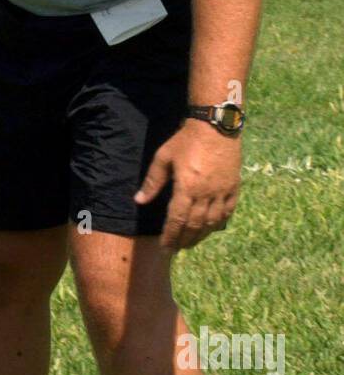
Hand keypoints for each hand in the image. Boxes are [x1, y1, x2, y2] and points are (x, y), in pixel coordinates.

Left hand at [134, 120, 240, 251]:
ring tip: (191, 243)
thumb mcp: (163, 158)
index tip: (165, 246)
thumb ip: (153, 181)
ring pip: (212, 222)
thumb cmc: (185, 140)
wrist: (215, 125)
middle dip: (184, 240)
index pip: (178, 220)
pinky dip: (219, 223)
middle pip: (195, 225)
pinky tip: (211, 228)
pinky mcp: (234, 187)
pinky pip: (228, 211)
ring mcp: (222, 191)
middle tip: (176, 249)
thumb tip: (139, 200)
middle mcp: (206, 193)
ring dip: (201, 236)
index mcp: (187, 187)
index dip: (171, 236)